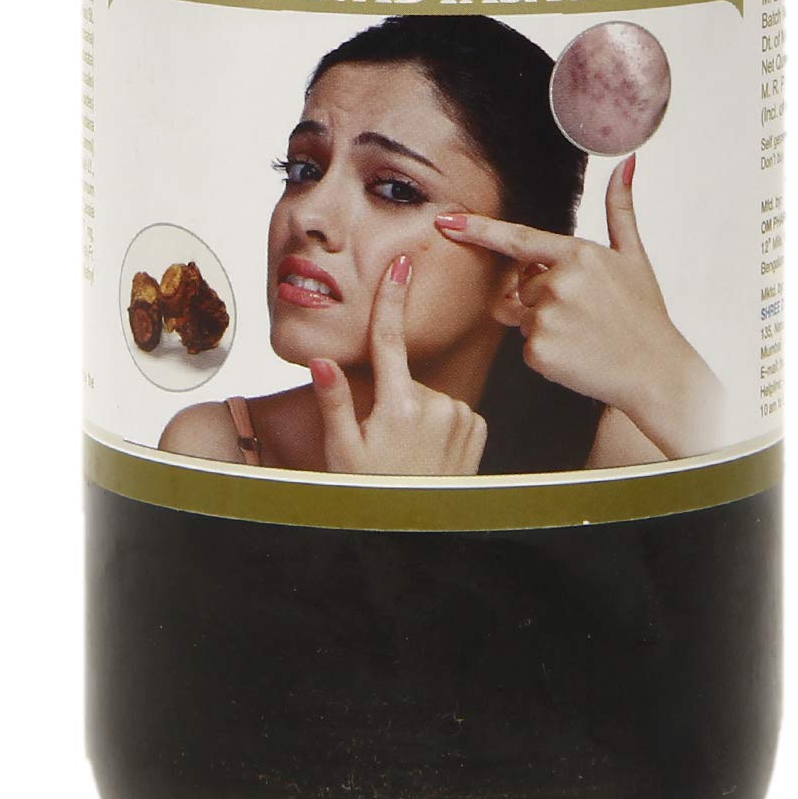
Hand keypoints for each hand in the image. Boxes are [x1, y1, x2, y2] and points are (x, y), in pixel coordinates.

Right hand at [309, 254, 488, 474]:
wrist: (416, 534)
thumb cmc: (370, 493)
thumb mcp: (341, 451)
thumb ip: (333, 402)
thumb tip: (320, 361)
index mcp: (397, 405)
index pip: (389, 340)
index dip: (391, 299)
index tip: (401, 265)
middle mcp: (435, 404)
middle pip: (405, 378)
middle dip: (392, 397)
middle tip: (381, 440)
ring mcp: (460, 416)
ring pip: (429, 394)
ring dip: (416, 413)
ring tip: (407, 453)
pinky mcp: (477, 428)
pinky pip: (453, 411)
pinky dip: (440, 424)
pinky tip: (430, 452)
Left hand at [435, 156, 723, 458]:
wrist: (657, 371)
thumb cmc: (644, 315)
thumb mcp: (634, 256)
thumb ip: (620, 207)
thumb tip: (627, 162)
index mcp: (578, 253)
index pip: (517, 238)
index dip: (477, 230)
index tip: (445, 221)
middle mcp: (559, 282)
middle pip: (522, 285)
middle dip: (542, 297)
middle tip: (584, 313)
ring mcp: (547, 317)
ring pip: (522, 316)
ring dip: (544, 324)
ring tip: (584, 334)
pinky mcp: (539, 351)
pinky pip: (525, 347)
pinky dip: (546, 352)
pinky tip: (577, 354)